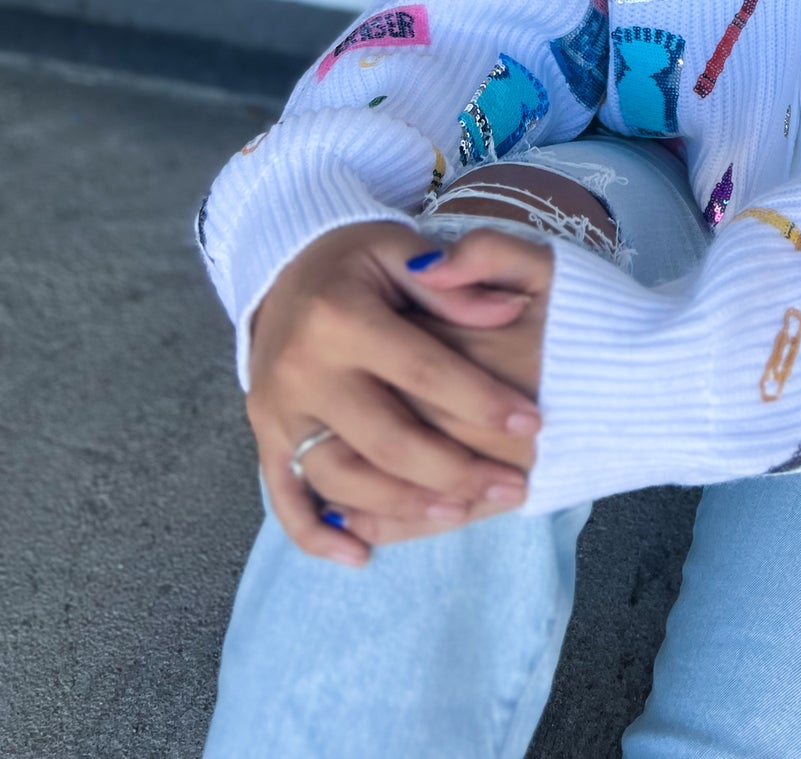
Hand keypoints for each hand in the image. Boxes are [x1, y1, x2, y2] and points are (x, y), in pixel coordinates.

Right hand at [247, 221, 545, 566]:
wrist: (281, 264)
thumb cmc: (356, 257)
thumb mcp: (402, 248)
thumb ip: (455, 285)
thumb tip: (508, 312)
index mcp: (340, 316)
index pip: (422, 371)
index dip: (481, 400)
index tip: (533, 424)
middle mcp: (302, 368)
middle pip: (385, 440)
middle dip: (456, 471)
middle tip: (513, 487)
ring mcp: (277, 410)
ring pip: (341, 479)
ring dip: (405, 507)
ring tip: (464, 513)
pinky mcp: (264, 436)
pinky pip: (285, 498)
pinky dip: (319, 535)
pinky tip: (363, 556)